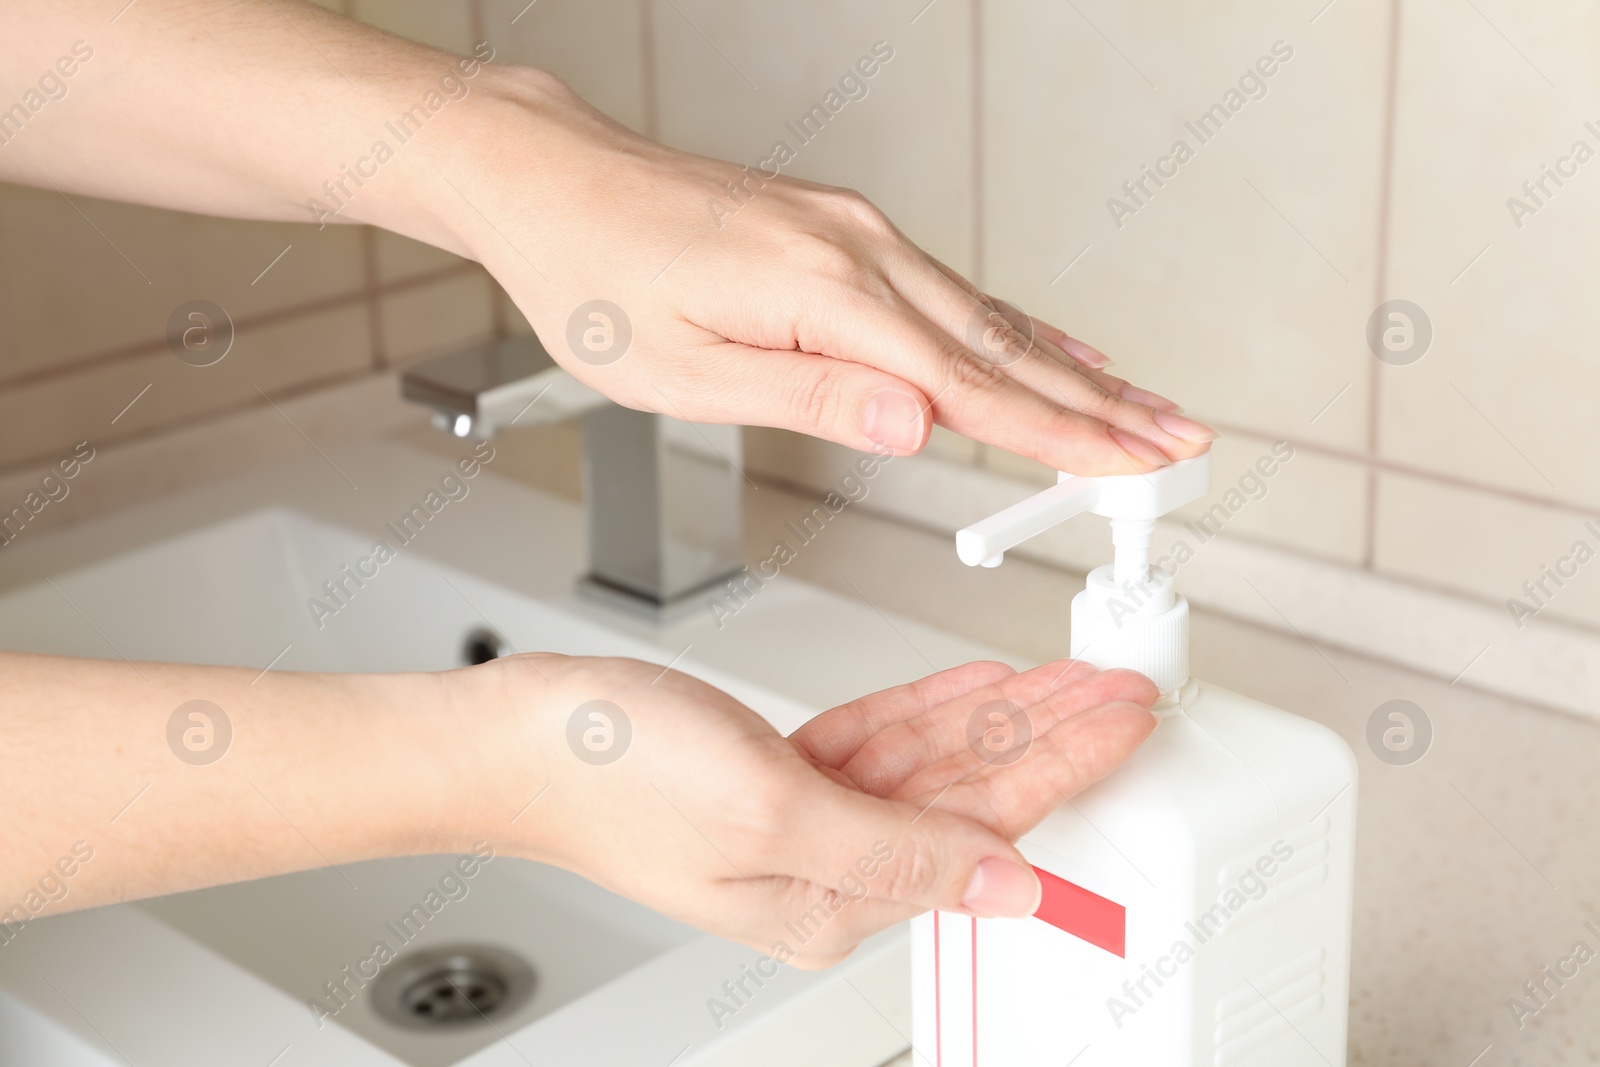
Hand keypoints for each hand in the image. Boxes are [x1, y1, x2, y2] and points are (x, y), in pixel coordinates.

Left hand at [435, 70, 1215, 475]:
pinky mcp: (844, 230)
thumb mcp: (685, 370)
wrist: (556, 186)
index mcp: (824, 294)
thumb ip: (811, 399)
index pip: (971, 386)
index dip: (1061, 435)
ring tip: (1141, 405)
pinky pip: (951, 290)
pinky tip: (1049, 342)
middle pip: (1006, 345)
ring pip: (989, 314)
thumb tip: (918, 425)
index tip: (1132, 463)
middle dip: (1100, 404)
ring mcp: (857, 231)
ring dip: (1072, 368)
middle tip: (1180, 440)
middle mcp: (858, 249)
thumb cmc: (597, 281)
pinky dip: (1014, 326)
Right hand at [483, 654, 1156, 968]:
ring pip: (931, 765)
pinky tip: (976, 683)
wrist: (511, 733)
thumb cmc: (606, 775)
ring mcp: (802, 820)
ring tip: (1069, 674)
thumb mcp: (772, 811)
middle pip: (970, 798)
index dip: (1066, 769)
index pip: (985, 835)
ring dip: (999, 714)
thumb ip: (900, 854)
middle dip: (1051, 736)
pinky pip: (877, 741)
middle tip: (1121, 689)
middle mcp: (825, 871)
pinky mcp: (777, 775)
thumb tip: (1009, 890)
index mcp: (829, 903)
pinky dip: (927, 708)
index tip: (1124, 724)